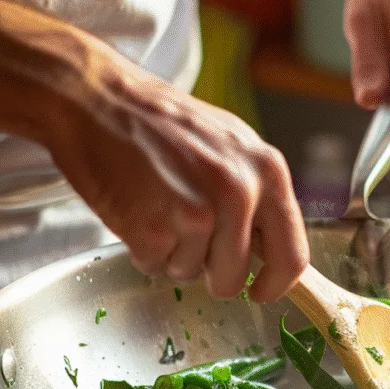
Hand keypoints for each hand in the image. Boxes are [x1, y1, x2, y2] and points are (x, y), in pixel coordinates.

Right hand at [48, 49, 308, 300]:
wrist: (97, 98)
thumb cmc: (163, 121)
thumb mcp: (233, 145)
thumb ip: (258, 194)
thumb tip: (271, 247)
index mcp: (268, 171)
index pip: (292, 254)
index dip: (276, 283)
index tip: (260, 290)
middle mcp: (238, 193)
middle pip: (234, 275)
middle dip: (211, 270)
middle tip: (187, 235)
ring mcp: (195, 213)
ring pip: (191, 273)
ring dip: (172, 253)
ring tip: (157, 205)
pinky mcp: (151, 230)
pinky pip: (155, 266)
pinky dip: (143, 249)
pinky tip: (137, 210)